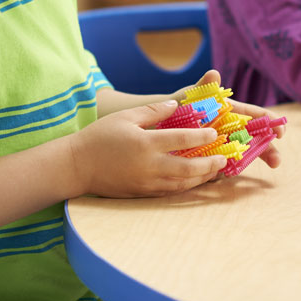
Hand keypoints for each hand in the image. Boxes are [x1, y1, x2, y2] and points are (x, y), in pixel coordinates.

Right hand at [69, 101, 226, 197]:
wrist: (77, 166)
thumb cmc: (99, 137)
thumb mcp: (125, 117)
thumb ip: (152, 111)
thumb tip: (176, 106)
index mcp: (145, 143)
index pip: (181, 139)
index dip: (201, 136)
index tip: (214, 132)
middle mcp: (149, 166)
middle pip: (188, 168)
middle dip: (209, 164)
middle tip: (224, 158)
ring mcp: (146, 183)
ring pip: (182, 184)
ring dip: (201, 178)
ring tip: (216, 170)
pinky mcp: (142, 194)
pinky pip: (170, 192)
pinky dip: (186, 187)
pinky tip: (195, 181)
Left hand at [174, 69, 283, 169]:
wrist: (161, 123)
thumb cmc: (180, 104)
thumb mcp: (192, 95)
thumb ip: (204, 86)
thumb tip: (213, 73)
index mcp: (231, 111)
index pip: (254, 115)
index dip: (269, 121)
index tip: (281, 130)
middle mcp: (230, 128)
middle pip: (254, 138)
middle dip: (267, 148)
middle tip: (276, 161)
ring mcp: (223, 143)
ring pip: (243, 153)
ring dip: (252, 161)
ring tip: (258, 169)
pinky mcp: (213, 157)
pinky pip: (225, 163)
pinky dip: (229, 168)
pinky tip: (230, 172)